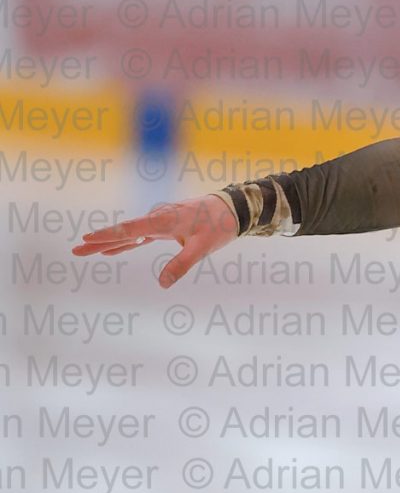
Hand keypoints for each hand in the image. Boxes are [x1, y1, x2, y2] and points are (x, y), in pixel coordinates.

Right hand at [71, 192, 241, 289]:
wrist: (231, 208)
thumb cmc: (218, 226)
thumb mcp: (202, 248)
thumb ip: (182, 265)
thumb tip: (162, 284)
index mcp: (162, 220)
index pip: (129, 229)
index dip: (107, 235)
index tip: (87, 238)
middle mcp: (156, 218)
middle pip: (122, 231)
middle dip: (99, 241)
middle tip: (76, 249)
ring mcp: (159, 222)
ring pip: (128, 233)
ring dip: (108, 242)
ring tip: (85, 250)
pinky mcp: (164, 226)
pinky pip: (139, 235)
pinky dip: (124, 243)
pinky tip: (112, 251)